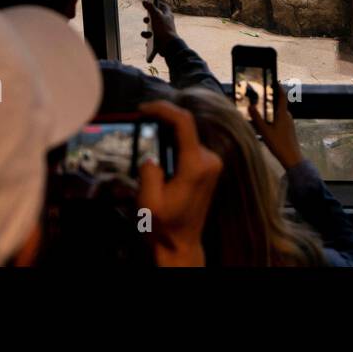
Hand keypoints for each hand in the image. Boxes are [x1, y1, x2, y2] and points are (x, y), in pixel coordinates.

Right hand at [136, 99, 221, 266]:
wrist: (182, 244)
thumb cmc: (165, 225)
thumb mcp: (149, 201)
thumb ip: (149, 171)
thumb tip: (151, 154)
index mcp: (196, 165)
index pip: (184, 123)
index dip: (163, 109)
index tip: (143, 108)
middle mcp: (210, 159)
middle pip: (185, 127)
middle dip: (161, 120)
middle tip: (140, 120)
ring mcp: (212, 163)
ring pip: (187, 135)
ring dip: (167, 133)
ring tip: (146, 136)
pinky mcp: (209, 167)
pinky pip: (190, 146)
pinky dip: (174, 142)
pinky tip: (159, 150)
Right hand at [141, 0, 177, 60]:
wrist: (168, 46)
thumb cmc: (163, 29)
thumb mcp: (156, 15)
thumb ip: (150, 8)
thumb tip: (144, 1)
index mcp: (168, 15)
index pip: (164, 6)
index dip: (158, 4)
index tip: (151, 3)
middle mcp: (166, 23)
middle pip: (156, 18)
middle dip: (149, 19)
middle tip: (146, 20)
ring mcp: (163, 32)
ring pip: (152, 29)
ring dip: (147, 32)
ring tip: (147, 34)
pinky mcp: (160, 40)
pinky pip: (152, 39)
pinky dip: (149, 40)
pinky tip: (148, 42)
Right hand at [248, 81, 302, 170]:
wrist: (292, 158)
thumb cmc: (279, 144)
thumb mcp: (265, 131)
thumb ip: (257, 118)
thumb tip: (250, 106)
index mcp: (283, 114)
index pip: (282, 96)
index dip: (278, 88)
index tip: (274, 80)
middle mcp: (288, 116)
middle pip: (280, 104)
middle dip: (271, 99)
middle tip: (262, 95)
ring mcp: (289, 123)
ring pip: (280, 112)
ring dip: (272, 109)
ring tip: (262, 108)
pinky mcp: (289, 129)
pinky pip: (281, 119)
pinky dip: (274, 117)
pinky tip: (268, 123)